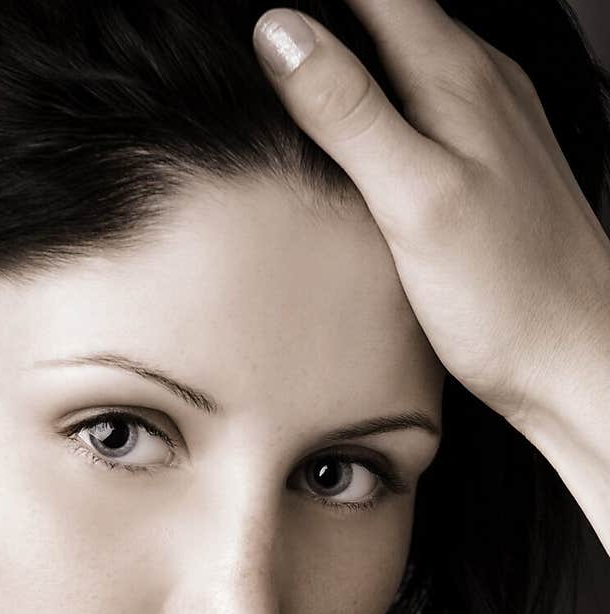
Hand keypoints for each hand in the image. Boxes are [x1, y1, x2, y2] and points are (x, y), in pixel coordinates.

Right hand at [252, 3, 609, 432]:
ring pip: (405, 50)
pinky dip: (377, 96)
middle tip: (253, 46)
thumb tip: (280, 31)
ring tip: (288, 75)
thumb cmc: (509, 297)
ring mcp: (488, 118)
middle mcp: (479, 80)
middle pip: (384, 9)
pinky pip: (424, 97)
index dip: (306, 1)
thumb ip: (349, 113)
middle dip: (322, 18)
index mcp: (454, 75)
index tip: (254, 16)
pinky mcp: (487, 160)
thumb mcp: (414, 201)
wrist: (578, 360)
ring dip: (348, 49)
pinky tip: (352, 134)